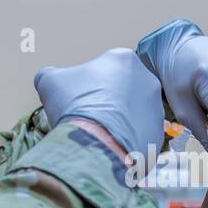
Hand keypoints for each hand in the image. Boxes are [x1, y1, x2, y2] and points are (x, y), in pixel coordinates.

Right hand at [35, 48, 164, 161]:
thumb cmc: (74, 106)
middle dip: (105, 104)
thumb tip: (49, 79)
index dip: (86, 86)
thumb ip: (51, 75)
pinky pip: (138, 138)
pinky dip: (125, 143)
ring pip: (132, 115)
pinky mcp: (158, 135)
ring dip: (117, 123)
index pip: (103, 70)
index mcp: (123, 59)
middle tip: (87, 119)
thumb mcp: (49, 81)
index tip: (77, 100)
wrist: (96, 146)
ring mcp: (156, 109)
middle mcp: (147, 80)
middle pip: (121, 91)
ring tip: (98, 137)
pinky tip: (109, 149)